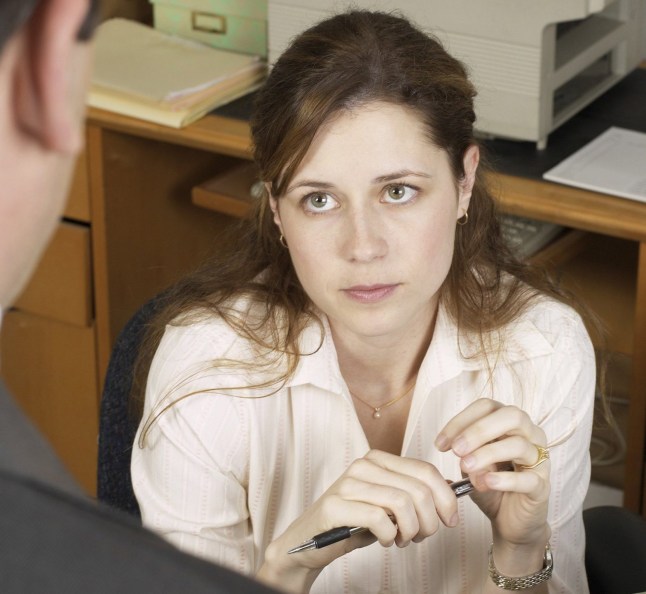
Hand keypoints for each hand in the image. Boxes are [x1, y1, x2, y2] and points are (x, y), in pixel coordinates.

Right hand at [258, 450, 458, 592]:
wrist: (310, 540)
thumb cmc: (355, 522)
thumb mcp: (389, 505)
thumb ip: (414, 493)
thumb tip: (452, 489)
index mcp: (378, 459)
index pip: (425, 470)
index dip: (446, 497)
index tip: (450, 520)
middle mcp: (363, 465)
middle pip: (419, 489)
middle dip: (430, 520)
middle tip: (422, 536)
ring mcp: (348, 484)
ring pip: (402, 503)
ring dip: (411, 530)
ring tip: (403, 540)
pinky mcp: (336, 506)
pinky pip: (379, 519)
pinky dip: (390, 536)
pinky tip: (386, 540)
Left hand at [435, 399, 550, 549]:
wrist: (508, 519)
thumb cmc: (489, 483)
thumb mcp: (471, 465)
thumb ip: (467, 454)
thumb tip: (463, 452)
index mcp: (509, 423)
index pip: (486, 407)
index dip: (460, 421)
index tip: (440, 443)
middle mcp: (530, 434)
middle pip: (511, 416)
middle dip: (479, 430)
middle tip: (456, 449)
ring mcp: (539, 459)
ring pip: (518, 445)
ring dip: (487, 454)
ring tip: (465, 467)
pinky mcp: (542, 486)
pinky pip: (528, 478)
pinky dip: (504, 479)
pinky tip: (486, 482)